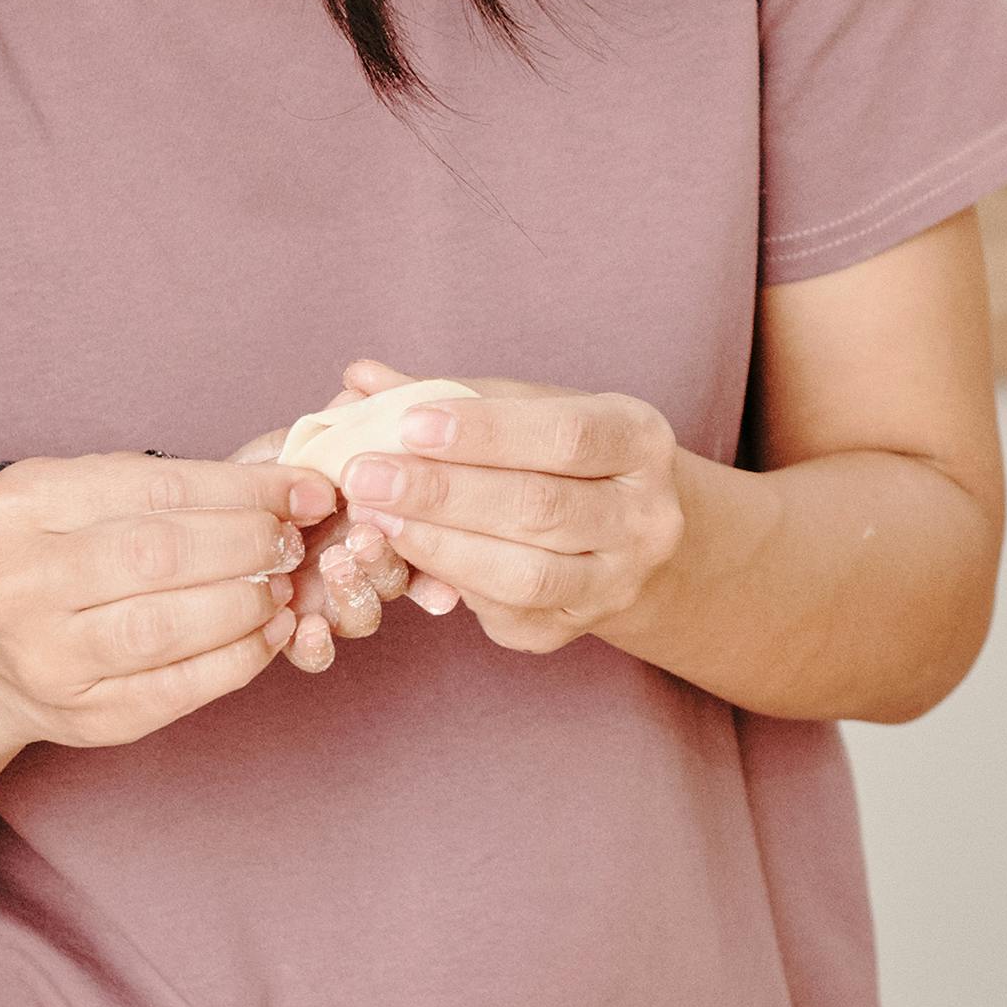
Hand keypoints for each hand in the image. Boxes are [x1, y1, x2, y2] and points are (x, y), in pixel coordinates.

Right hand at [0, 450, 335, 756]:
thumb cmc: (51, 560)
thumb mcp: (83, 500)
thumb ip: (174, 484)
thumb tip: (291, 466)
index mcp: (23, 503)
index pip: (158, 486)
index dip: (247, 488)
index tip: (307, 489)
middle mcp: (21, 580)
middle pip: (162, 554)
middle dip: (249, 542)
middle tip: (293, 540)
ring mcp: (46, 656)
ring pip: (168, 625)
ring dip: (248, 602)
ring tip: (282, 585)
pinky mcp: (84, 716)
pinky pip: (178, 688)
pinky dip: (240, 658)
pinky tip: (270, 634)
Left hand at [307, 358, 693, 656]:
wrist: (631, 538)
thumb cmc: (568, 458)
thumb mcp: (531, 411)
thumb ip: (454, 395)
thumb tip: (361, 378)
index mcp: (641, 442)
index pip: (568, 436)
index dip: (489, 432)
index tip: (411, 424)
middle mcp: (645, 518)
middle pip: (540, 507)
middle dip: (444, 492)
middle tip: (366, 475)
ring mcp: (615, 582)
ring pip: (526, 574)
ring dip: (439, 545)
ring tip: (375, 516)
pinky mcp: (572, 628)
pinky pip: (506, 612)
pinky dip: (449, 581)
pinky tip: (404, 552)